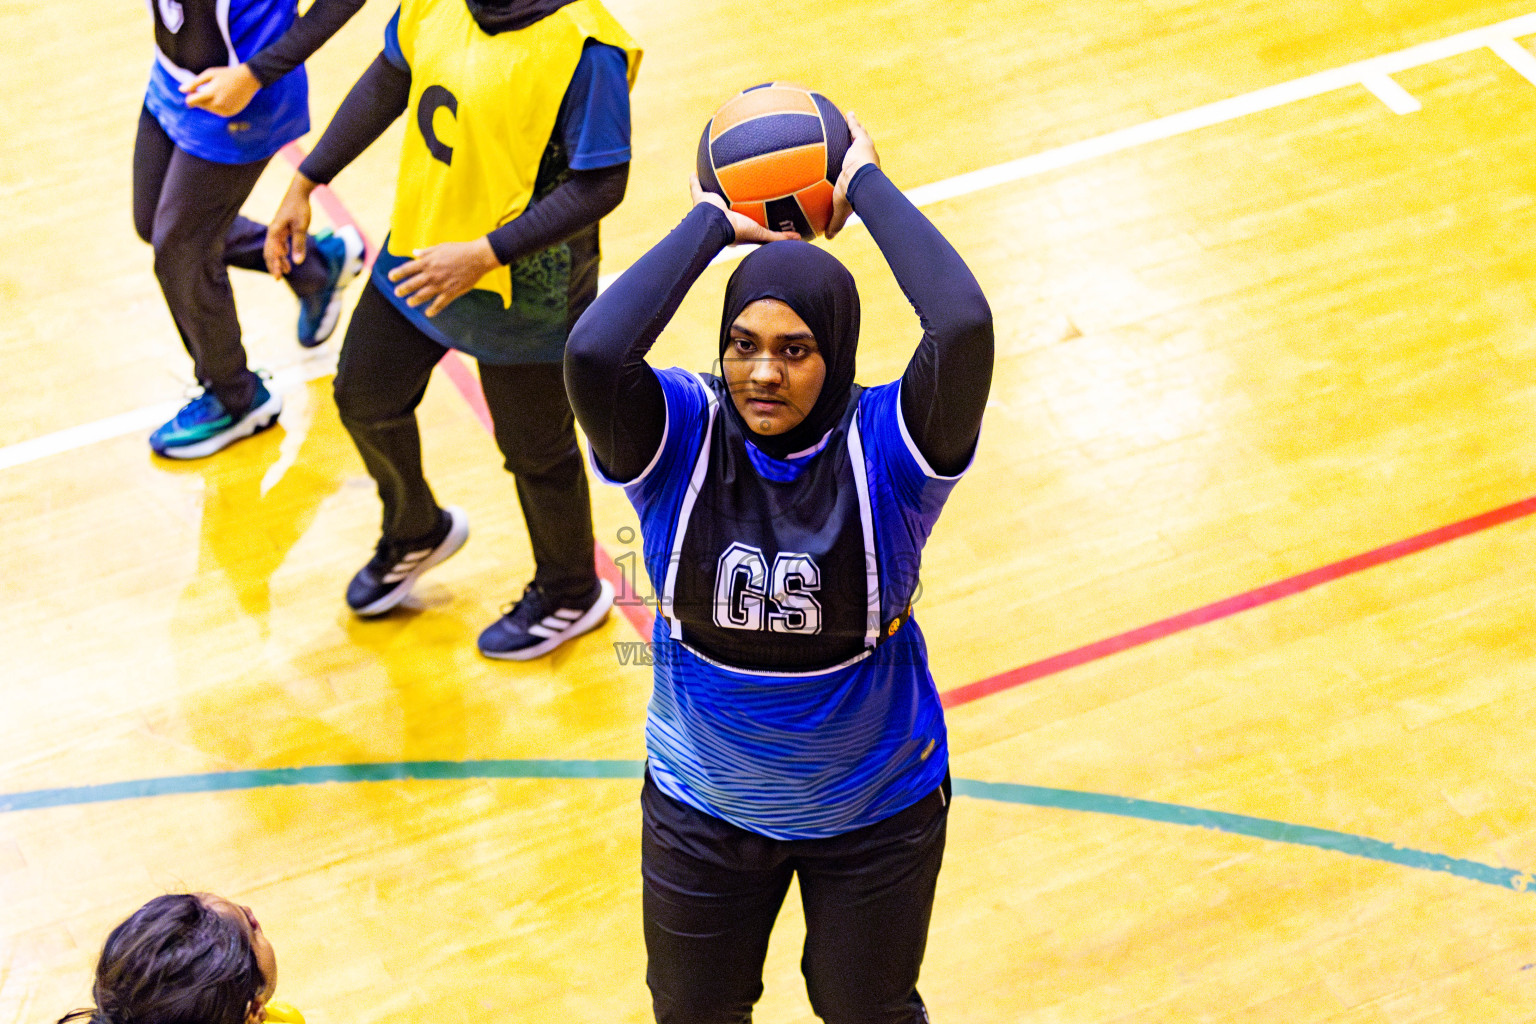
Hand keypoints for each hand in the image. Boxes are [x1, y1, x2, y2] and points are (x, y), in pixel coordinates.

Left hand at [182, 64, 260, 116]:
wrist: (248, 80)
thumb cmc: (227, 74)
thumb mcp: (210, 74)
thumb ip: (195, 83)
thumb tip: (181, 90)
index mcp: (211, 93)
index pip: (192, 101)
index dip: (190, 97)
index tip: (193, 91)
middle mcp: (218, 104)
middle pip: (200, 105)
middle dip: (200, 99)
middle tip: (208, 89)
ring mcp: (225, 110)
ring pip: (209, 109)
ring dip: (209, 102)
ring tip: (218, 92)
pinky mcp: (230, 113)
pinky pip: (218, 112)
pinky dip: (218, 106)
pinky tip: (224, 97)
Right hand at [265, 174, 316, 277]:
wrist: (299, 192)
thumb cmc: (300, 208)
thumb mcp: (301, 228)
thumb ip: (299, 245)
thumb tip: (298, 262)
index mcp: (274, 232)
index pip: (272, 253)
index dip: (274, 266)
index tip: (279, 277)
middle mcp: (273, 231)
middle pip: (270, 252)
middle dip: (274, 265)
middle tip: (279, 278)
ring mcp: (277, 229)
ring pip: (275, 248)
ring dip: (280, 259)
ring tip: (287, 270)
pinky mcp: (283, 227)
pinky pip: (280, 242)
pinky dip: (283, 251)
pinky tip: (288, 257)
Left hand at [388, 238, 500, 316]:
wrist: (477, 257)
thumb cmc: (459, 250)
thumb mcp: (440, 247)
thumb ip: (426, 252)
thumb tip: (414, 253)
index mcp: (428, 261)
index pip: (408, 268)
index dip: (398, 273)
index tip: (391, 277)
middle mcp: (432, 273)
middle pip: (412, 284)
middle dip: (403, 289)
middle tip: (397, 293)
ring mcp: (442, 284)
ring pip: (424, 295)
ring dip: (415, 300)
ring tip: (409, 303)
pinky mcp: (452, 291)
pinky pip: (440, 303)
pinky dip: (434, 309)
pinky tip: (428, 313)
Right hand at [690, 175, 799, 244]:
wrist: (715, 225)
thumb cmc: (736, 230)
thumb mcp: (760, 233)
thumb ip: (778, 236)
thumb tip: (799, 238)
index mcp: (732, 226)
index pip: (741, 221)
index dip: (745, 218)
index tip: (749, 214)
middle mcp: (720, 216)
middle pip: (726, 206)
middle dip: (728, 202)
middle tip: (733, 196)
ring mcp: (708, 207)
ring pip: (711, 196)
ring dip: (712, 190)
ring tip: (716, 179)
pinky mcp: (700, 198)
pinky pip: (696, 187)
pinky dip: (693, 181)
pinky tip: (693, 173)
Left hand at [825, 111, 879, 238]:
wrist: (861, 182)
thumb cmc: (853, 196)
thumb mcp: (841, 209)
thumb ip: (835, 222)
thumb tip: (828, 238)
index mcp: (864, 177)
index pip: (860, 172)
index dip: (857, 169)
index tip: (852, 169)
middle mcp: (867, 162)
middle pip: (861, 153)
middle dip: (858, 147)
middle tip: (852, 145)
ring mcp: (865, 151)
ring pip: (860, 139)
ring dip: (857, 130)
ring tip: (850, 121)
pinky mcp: (863, 141)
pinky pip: (857, 128)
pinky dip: (852, 120)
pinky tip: (848, 112)